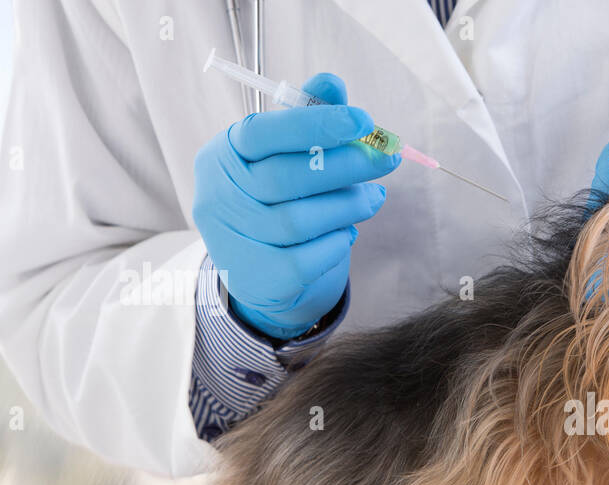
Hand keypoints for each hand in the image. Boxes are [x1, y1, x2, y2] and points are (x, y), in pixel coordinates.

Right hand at [192, 73, 400, 339]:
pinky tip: (346, 232)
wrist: (260, 269)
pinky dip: (336, 244)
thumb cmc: (279, 198)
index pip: (264, 133)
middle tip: (388, 159)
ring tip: (374, 198)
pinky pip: (306, 259)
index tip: (364, 120)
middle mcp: (219, 194)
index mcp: (225, 153)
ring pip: (300, 221)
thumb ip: (309, 119)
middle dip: (348, 165)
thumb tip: (332, 83)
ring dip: (349, 206)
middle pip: (287, 178)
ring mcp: (231, 239)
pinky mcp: (254, 277)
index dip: (315, 124)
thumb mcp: (287, 155)